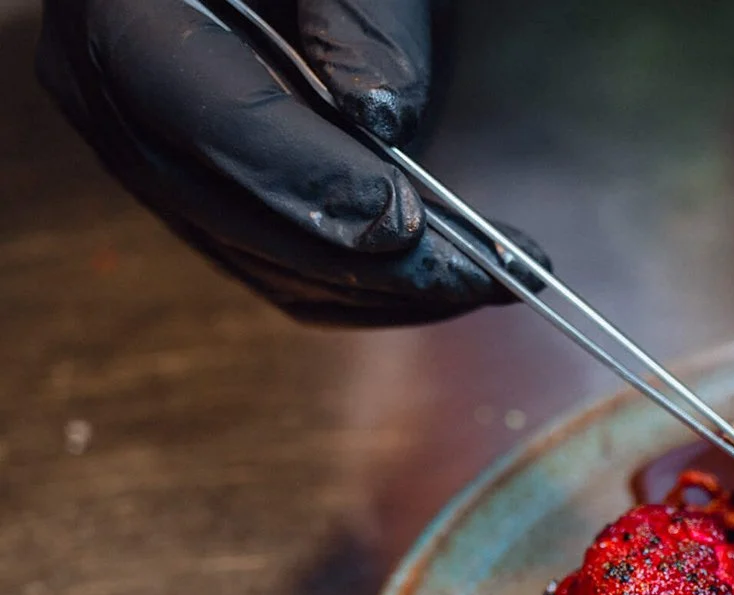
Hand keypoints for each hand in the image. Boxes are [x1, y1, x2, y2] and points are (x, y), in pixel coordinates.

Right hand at [36, 0, 545, 324]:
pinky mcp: (194, 195)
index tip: (406, 218)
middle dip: (365, 262)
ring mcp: (145, 156)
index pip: (213, 121)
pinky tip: (443, 284)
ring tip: (484, 283)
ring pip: (258, 261)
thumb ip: (360, 14)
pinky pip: (270, 265)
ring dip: (377, 291)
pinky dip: (359, 288)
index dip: (311, 181)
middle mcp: (112, 96)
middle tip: (476, 275)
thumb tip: (385, 118)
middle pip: (233, 214)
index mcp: (125, 18)